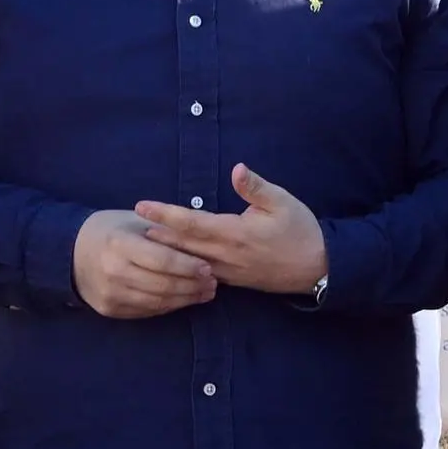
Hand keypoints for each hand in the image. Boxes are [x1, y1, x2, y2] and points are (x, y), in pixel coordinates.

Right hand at [73, 208, 218, 318]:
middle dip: (192, 286)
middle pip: (162, 285)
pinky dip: (168, 306)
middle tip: (213, 284)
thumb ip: (165, 230)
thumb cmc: (111, 231)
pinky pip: (146, 311)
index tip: (208, 268)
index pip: (162, 260)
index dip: (188, 266)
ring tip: (204, 293)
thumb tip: (203, 238)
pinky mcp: (109, 309)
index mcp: (119, 244)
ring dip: (185, 299)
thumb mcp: (135, 221)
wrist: (71, 252)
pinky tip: (183, 300)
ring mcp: (110, 293)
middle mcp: (113, 271)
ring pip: (157, 302)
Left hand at [137, 166, 327, 295]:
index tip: (142, 206)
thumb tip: (236, 168)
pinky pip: (199, 273)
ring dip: (164, 251)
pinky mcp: (231, 280)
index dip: (165, 214)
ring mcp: (227, 271)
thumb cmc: (301, 231)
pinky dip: (181, 265)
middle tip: (130, 224)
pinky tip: (169, 261)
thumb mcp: (283, 202)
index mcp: (235, 233)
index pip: (192, 222)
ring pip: (188, 261)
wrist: (317, 268)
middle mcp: (226, 255)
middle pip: (182, 244)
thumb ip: (256, 187)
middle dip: (155, 233)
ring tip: (143, 240)